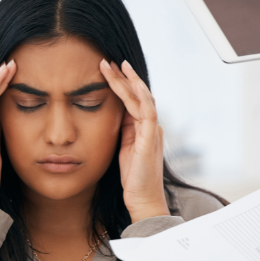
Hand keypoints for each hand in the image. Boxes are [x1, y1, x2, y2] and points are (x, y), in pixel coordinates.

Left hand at [99, 59, 168, 222]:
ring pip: (142, 97)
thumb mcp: (123, 149)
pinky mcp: (151, 137)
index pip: (133, 101)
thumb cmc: (132, 178)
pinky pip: (147, 109)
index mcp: (144, 129)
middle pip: (138, 94)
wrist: (143, 199)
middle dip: (122, 77)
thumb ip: (122, 132)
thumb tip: (113, 115)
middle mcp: (151, 126)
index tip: (107, 71)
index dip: (121, 85)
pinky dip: (139, 94)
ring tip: (115, 65)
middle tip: (107, 61)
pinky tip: (129, 81)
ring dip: (128, 80)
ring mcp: (153, 130)